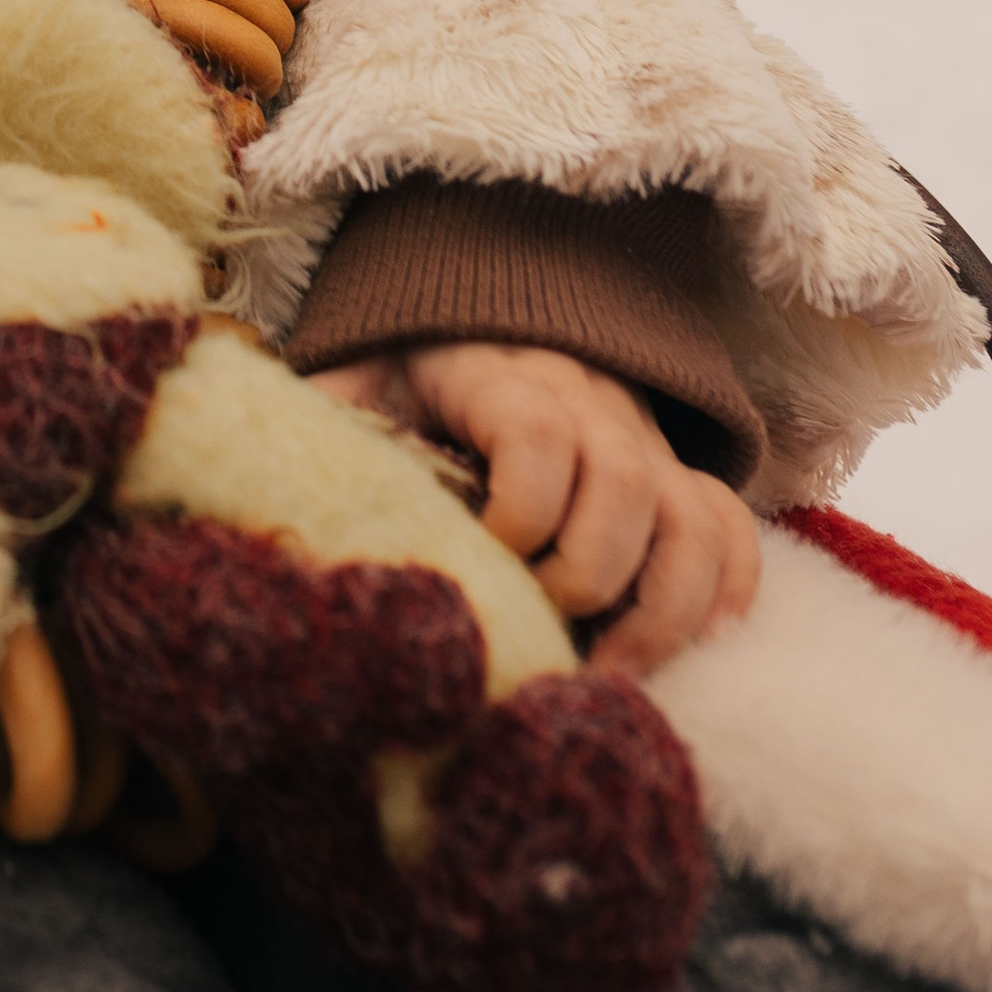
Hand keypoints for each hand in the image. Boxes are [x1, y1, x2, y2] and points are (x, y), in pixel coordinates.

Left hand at [307, 340, 759, 675]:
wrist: (474, 318)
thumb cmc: (400, 371)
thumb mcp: (353, 382)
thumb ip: (320, 423)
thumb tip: (259, 482)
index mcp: (499, 372)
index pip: (539, 430)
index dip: (521, 505)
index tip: (485, 557)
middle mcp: (590, 400)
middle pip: (628, 482)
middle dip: (590, 572)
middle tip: (544, 633)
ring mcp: (644, 441)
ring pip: (694, 516)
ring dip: (666, 606)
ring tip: (616, 674)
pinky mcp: (677, 477)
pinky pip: (732, 529)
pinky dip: (727, 591)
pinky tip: (696, 646)